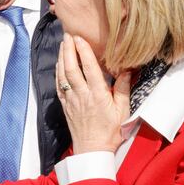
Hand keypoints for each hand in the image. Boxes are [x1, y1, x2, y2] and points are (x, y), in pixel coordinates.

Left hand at [56, 33, 131, 154]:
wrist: (93, 150)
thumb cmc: (111, 131)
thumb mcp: (123, 110)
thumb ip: (122, 89)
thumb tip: (126, 70)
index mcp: (98, 95)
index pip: (89, 68)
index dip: (83, 51)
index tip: (80, 38)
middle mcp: (82, 95)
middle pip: (72, 68)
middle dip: (68, 50)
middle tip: (68, 34)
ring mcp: (71, 100)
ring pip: (63, 75)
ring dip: (62, 58)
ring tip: (62, 44)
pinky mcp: (66, 106)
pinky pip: (59, 86)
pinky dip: (58, 72)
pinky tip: (59, 64)